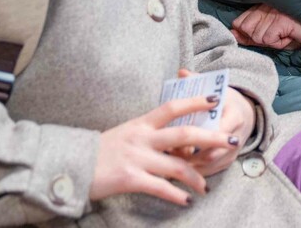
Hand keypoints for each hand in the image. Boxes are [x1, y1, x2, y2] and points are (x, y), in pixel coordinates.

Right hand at [89, 95, 240, 204]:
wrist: (70, 166)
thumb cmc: (100, 151)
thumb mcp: (125, 133)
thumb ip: (148, 133)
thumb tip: (174, 138)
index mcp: (141, 123)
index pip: (173, 106)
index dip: (196, 101)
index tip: (216, 99)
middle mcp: (142, 137)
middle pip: (185, 134)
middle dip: (211, 138)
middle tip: (231, 142)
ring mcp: (137, 158)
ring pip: (177, 166)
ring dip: (196, 177)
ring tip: (206, 187)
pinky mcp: (131, 179)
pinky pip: (161, 188)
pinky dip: (177, 195)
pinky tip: (186, 200)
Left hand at [173, 71, 256, 176]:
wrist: (244, 114)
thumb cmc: (224, 102)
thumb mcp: (216, 89)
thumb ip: (198, 80)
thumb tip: (181, 72)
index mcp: (234, 116)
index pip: (220, 130)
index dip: (199, 135)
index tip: (179, 134)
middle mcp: (236, 137)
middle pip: (212, 152)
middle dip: (190, 154)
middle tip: (170, 151)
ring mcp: (232, 153)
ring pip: (209, 165)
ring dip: (189, 165)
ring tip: (169, 159)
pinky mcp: (227, 163)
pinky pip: (209, 171)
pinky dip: (193, 171)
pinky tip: (176, 166)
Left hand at [231, 3, 300, 49]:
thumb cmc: (297, 31)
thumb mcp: (273, 34)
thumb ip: (251, 34)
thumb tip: (232, 33)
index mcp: (262, 5)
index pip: (240, 22)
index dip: (246, 33)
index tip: (262, 35)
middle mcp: (266, 5)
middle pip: (245, 29)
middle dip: (258, 38)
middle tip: (276, 36)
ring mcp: (273, 12)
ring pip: (256, 36)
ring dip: (270, 41)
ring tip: (284, 35)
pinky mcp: (280, 20)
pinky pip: (268, 38)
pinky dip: (277, 42)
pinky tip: (288, 35)